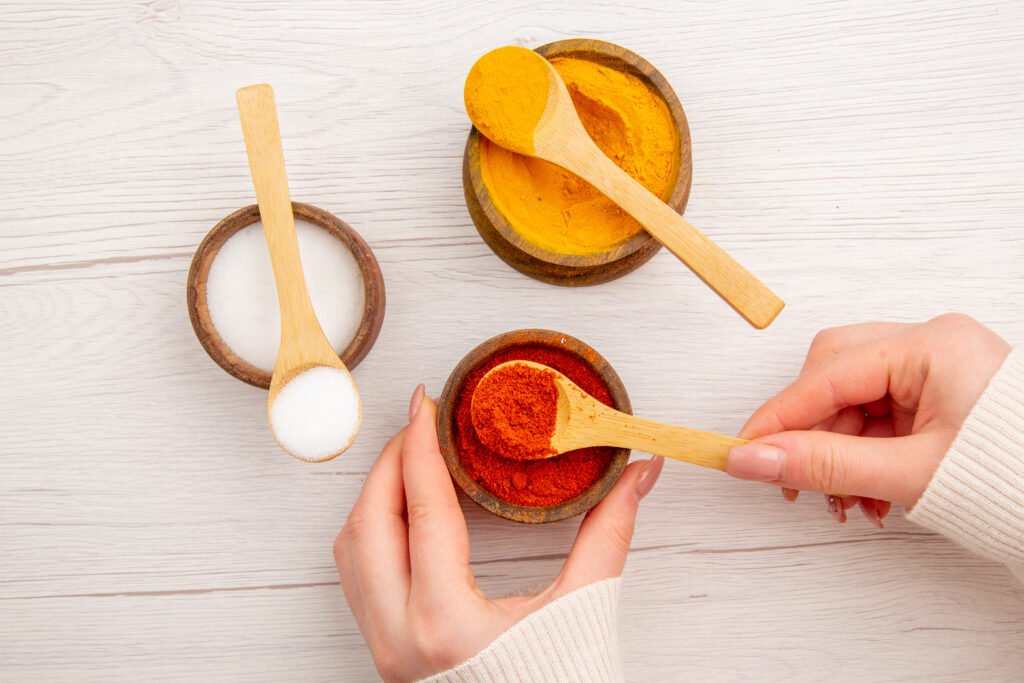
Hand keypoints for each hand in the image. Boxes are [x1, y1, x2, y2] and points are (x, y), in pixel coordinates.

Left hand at [334, 385, 663, 681]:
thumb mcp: (585, 607)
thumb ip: (610, 532)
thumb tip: (638, 472)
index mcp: (446, 620)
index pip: (423, 509)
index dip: (423, 446)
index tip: (426, 403)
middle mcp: (400, 635)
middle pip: (369, 522)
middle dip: (392, 463)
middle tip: (423, 426)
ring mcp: (385, 647)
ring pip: (350, 550)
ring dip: (376, 496)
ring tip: (413, 462)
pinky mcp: (384, 651)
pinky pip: (356, 577)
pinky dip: (372, 532)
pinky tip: (405, 513)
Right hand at [726, 314, 1009, 523]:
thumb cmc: (1015, 479)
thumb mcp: (908, 474)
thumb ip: (823, 464)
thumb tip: (750, 459)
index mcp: (932, 345)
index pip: (827, 374)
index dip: (779, 417)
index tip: (741, 450)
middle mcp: (933, 344)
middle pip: (835, 376)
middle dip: (812, 433)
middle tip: (794, 481)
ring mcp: (939, 368)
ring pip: (855, 400)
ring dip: (839, 453)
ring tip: (846, 503)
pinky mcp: (942, 394)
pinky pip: (880, 415)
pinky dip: (864, 455)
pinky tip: (868, 494)